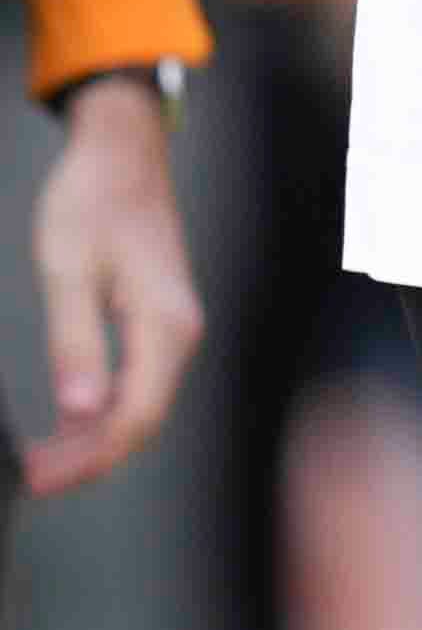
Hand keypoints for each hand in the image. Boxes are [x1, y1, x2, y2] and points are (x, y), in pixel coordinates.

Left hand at [29, 78, 203, 493]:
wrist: (123, 151)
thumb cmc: (94, 200)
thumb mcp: (68, 271)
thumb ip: (76, 343)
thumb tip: (81, 410)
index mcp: (164, 323)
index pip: (136, 415)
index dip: (89, 458)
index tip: (39, 478)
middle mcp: (180, 331)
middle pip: (145, 419)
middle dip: (91, 459)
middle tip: (34, 476)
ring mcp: (173, 326)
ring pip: (144, 405)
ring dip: (96, 440)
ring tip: (44, 457)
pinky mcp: (160, 321)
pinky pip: (140, 383)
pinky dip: (106, 412)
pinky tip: (72, 420)